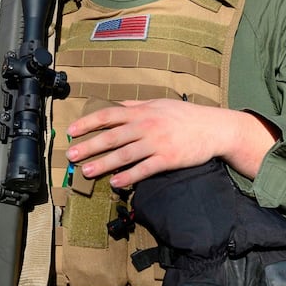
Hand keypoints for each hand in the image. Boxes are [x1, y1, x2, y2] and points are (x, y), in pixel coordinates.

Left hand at [65, 99, 276, 187]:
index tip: (71, 131)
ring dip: (104, 164)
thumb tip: (114, 105)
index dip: (88, 123)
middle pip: (112, 137)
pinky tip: (116, 183)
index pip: (108, 115)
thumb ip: (135, 105)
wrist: (213, 128)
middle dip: (89, 146)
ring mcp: (157, 143)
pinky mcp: (168, 159)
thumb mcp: (158, 103)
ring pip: (125, 154)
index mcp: (141, 111)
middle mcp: (146, 125)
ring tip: (87, 171)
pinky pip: (145, 169)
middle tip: (71, 155)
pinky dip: (130, 176)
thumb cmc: (184, 115)